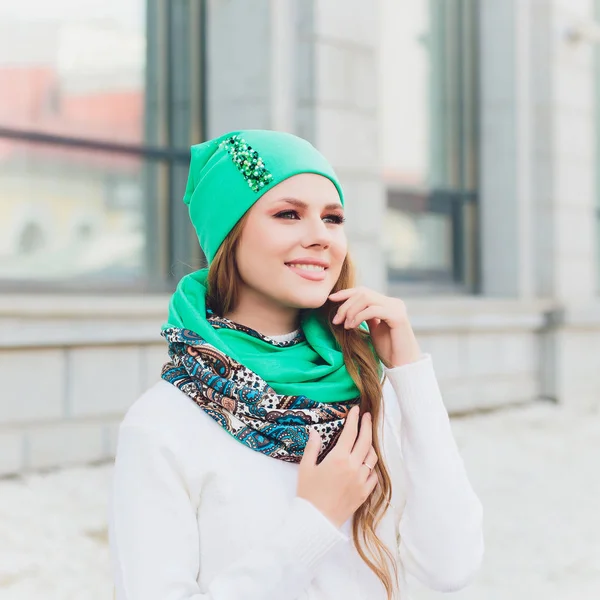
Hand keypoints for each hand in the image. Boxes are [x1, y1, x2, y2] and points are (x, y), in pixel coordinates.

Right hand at [297, 406, 378, 527]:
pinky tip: (367, 463)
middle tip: (367, 416)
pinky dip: (372, 466)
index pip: (350, 433)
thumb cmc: (308, 494)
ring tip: (366, 439)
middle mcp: (353, 467)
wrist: (316, 521)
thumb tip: (315, 432)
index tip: (356, 410)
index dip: (354, 419)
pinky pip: (374, 475)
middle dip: (367, 425)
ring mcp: (361, 480)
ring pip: (372, 457)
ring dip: (370, 445)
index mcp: (338, 458)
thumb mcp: (306, 468)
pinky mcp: (364, 492)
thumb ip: (312, 447)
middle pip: (365, 441)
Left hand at [328, 286, 420, 367]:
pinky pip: (373, 310)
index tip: (331, 299)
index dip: (346, 293)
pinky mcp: (398, 317)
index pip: (364, 291)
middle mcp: (393, 302)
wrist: (403, 364)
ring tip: (345, 326)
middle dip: (345, 305)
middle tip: (336, 320)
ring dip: (351, 311)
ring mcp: (397, 308)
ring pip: (367, 299)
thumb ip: (365, 316)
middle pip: (363, 293)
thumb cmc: (388, 350)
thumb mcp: (373, 329)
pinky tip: (352, 327)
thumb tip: (347, 308)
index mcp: (388, 304)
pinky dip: (359, 317)